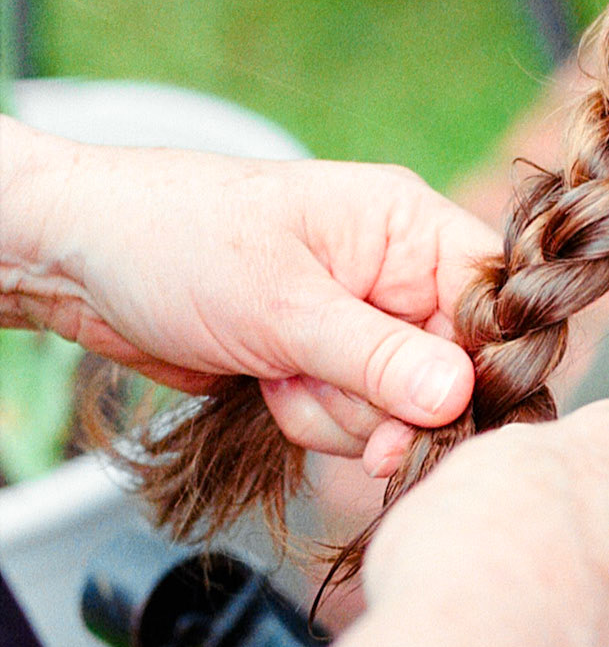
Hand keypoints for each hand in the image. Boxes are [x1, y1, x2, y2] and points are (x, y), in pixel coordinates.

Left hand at [0, 122, 498, 476]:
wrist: (81, 261)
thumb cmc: (175, 242)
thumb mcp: (281, 304)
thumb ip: (375, 358)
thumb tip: (459, 395)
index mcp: (405, 225)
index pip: (490, 298)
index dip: (479, 357)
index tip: (445, 404)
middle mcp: (395, 273)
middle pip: (449, 369)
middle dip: (384, 400)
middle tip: (317, 388)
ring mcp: (360, 324)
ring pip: (399, 407)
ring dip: (336, 412)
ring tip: (276, 371)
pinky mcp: (325, 365)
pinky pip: (354, 421)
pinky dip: (311, 419)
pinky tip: (267, 385)